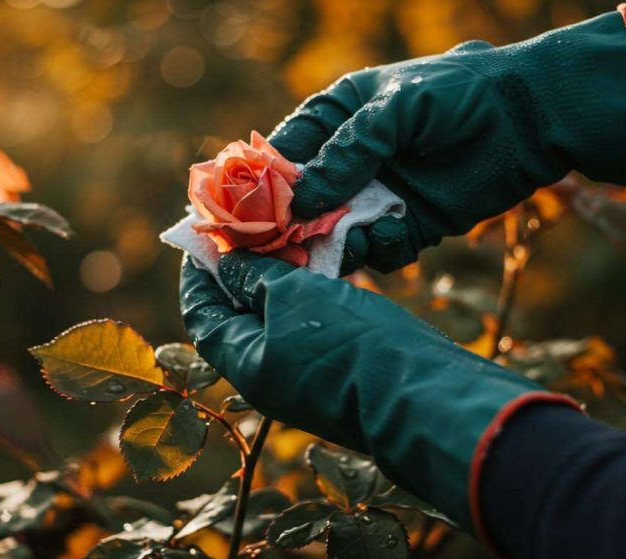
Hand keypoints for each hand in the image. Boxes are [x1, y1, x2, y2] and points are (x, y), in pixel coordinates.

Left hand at [179, 251, 577, 531]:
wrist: (426, 393)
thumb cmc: (352, 344)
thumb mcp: (295, 298)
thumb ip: (256, 276)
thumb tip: (227, 263)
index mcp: (245, 364)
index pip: (201, 313)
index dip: (199, 271)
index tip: (206, 230)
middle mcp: (269, 373)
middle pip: (239, 313)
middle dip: (243, 267)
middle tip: (252, 222)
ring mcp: (305, 373)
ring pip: (279, 315)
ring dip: (280, 274)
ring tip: (289, 230)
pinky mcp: (340, 366)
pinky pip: (311, 323)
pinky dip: (309, 290)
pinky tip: (323, 257)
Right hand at [267, 10, 625, 273]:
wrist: (532, 118)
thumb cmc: (459, 94)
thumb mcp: (397, 108)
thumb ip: (349, 150)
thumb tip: (300, 198)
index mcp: (338, 118)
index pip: (283, 154)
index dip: (261, 183)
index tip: (243, 212)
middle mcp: (351, 161)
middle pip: (302, 202)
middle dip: (289, 225)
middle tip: (276, 247)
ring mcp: (379, 196)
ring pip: (334, 232)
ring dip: (328, 244)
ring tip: (330, 250)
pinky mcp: (410, 225)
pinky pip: (377, 250)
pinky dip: (376, 250)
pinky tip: (386, 236)